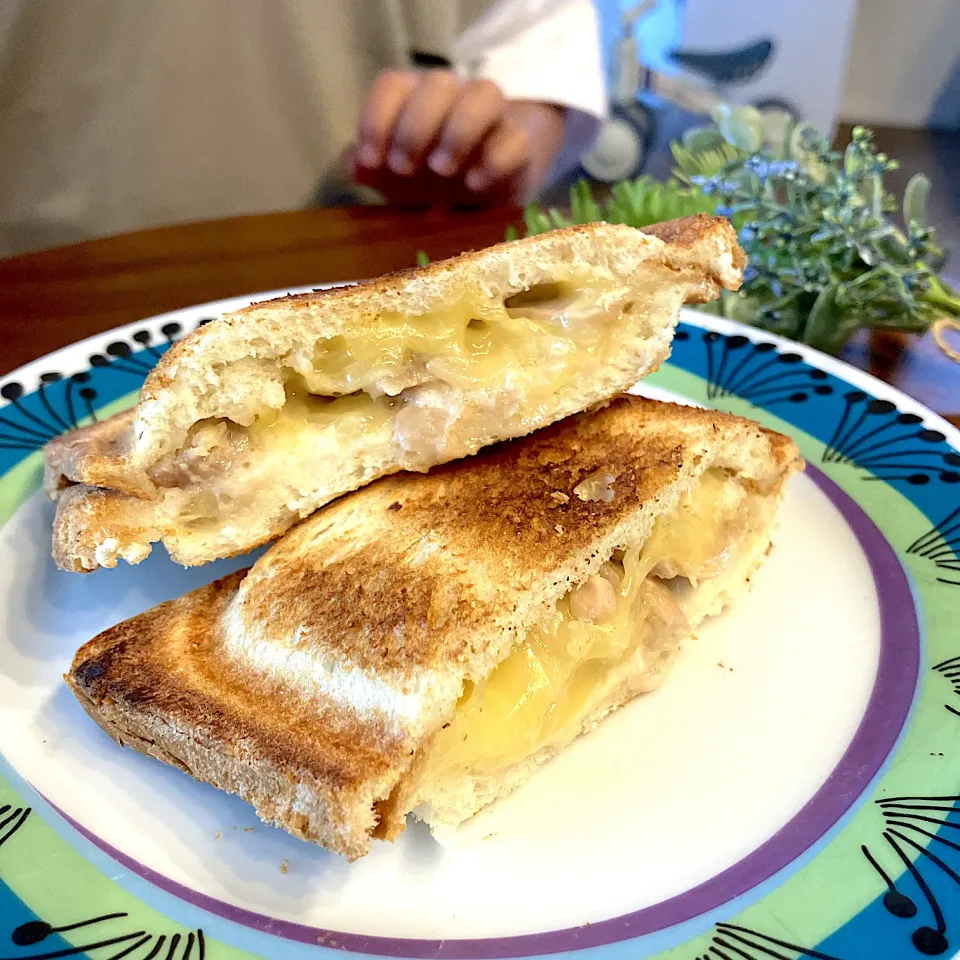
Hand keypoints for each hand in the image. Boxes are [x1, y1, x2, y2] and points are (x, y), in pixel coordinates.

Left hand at [351, 70, 565, 205]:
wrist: (485, 200)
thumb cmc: (429, 183)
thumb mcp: (393, 180)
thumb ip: (369, 169)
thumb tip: (355, 165)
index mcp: (416, 101)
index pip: (393, 85)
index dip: (375, 118)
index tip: (368, 162)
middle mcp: (454, 100)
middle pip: (438, 82)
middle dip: (415, 126)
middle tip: (403, 169)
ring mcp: (491, 120)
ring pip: (484, 94)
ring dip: (458, 130)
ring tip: (441, 171)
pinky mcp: (519, 148)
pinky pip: (515, 139)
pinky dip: (494, 159)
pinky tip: (474, 185)